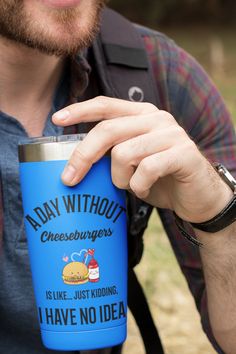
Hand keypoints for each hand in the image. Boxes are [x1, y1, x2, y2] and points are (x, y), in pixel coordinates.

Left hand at [52, 96, 231, 222]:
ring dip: (119, 178)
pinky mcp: (183, 154)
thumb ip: (112, 152)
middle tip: (69, 179)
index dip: (80, 110)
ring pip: (124, 153)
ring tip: (129, 186)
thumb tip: (76, 160)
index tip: (56, 120)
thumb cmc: (160, 179)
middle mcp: (157, 119)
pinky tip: (145, 190)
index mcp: (143, 115)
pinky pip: (146, 170)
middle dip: (83, 156)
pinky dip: (139, 187)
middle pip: (108, 130)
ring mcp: (172, 134)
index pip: (106, 105)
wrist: (197, 196)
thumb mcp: (132, 161)